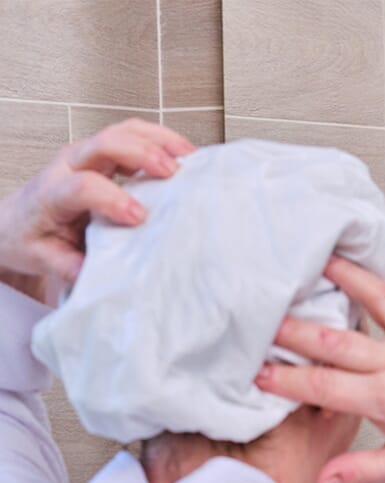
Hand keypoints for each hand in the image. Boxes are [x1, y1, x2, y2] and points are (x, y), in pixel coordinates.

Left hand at [0, 118, 194, 299]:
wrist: (19, 219)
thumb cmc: (33, 237)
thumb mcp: (43, 257)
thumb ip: (68, 265)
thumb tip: (96, 273)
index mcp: (51, 193)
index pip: (82, 186)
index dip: (112, 198)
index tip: (139, 217)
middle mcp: (69, 165)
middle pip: (104, 144)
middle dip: (141, 153)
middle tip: (172, 172)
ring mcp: (87, 154)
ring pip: (121, 131)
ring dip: (157, 139)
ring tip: (188, 156)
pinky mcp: (102, 153)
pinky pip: (131, 134)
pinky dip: (159, 139)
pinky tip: (181, 154)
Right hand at [255, 257, 384, 482]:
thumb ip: (360, 471)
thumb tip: (320, 482)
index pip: (324, 388)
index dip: (286, 380)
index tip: (256, 374)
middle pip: (332, 344)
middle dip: (289, 334)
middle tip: (255, 324)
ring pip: (357, 312)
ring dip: (319, 296)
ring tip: (286, 279)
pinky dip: (361, 277)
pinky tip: (337, 261)